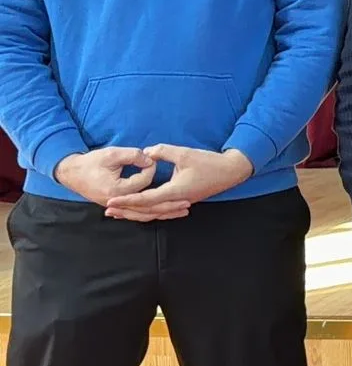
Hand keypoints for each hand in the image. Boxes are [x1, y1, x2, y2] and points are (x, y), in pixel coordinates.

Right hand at [54, 147, 157, 207]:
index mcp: (117, 189)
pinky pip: (131, 203)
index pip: (144, 180)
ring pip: (140, 200)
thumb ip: (133, 155)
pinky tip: (142, 185)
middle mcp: (117, 201)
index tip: (151, 157)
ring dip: (147, 188)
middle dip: (150, 176)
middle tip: (150, 164)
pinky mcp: (113, 206)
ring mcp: (115, 206)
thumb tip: (150, 160)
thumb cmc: (90, 163)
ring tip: (148, 172)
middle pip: (145, 191)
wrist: (71, 173)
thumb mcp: (112, 154)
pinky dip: (139, 196)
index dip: (151, 167)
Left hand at [102, 145, 253, 221]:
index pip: (145, 199)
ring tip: (120, 213)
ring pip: (154, 213)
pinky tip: (141, 211)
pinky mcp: (183, 201)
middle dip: (127, 211)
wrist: (230, 171)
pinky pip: (161, 211)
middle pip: (147, 211)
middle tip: (108, 210)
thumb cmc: (209, 162)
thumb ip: (164, 151)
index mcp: (174, 190)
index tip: (111, 200)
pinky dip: (148, 212)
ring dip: (136, 214)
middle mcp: (176, 200)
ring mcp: (180, 203)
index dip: (127, 200)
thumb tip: (146, 152)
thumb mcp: (185, 153)